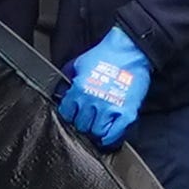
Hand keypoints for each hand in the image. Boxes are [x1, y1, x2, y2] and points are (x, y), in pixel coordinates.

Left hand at [58, 29, 152, 146]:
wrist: (129, 50)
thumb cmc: (105, 54)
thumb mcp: (78, 63)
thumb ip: (66, 77)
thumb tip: (60, 89)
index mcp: (79, 90)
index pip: (67, 114)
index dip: (70, 115)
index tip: (75, 114)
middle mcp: (92, 101)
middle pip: (81, 126)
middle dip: (83, 123)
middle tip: (88, 120)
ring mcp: (110, 108)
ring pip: (96, 132)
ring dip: (97, 131)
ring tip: (99, 126)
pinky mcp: (126, 113)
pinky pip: (115, 134)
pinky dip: (110, 138)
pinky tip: (108, 136)